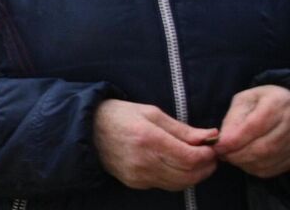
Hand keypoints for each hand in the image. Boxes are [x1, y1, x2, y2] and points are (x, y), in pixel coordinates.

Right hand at [94, 99, 218, 190]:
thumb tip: (211, 136)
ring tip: (197, 162)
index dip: (208, 155)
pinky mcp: (134, 183)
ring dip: (195, 175)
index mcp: (148, 139)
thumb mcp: (151, 113)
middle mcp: (143, 161)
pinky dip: (178, 178)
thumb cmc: (119, 115)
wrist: (87, 129)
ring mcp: (138, 175)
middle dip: (206, 167)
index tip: (211, 147)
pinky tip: (177, 166)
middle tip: (209, 156)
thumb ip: (182, 129)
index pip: (190, 158)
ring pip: (180, 184)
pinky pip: (165, 185)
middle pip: (189, 175)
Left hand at [217, 84, 289, 177]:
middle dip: (238, 154)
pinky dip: (256, 168)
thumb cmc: (262, 102)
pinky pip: (276, 168)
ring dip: (246, 162)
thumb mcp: (245, 101)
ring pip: (270, 159)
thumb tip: (223, 140)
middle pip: (265, 146)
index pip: (256, 126)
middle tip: (222, 155)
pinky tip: (245, 162)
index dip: (235, 139)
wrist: (288, 108)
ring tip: (231, 158)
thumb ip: (233, 119)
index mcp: (278, 102)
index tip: (218, 146)